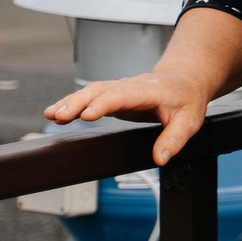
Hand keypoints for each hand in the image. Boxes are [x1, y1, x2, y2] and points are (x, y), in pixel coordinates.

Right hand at [46, 68, 216, 165]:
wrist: (184, 81)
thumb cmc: (187, 100)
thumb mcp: (189, 120)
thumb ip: (174, 139)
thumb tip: (159, 159)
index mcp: (149, 90)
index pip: (123, 94)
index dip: (104, 103)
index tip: (87, 115)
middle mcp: (130, 86)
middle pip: (101, 91)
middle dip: (79, 102)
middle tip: (60, 116)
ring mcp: (120, 89)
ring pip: (92, 92)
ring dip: (71, 102)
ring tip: (52, 115)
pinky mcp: (113, 95)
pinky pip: (90, 97)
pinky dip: (73, 103)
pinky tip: (56, 114)